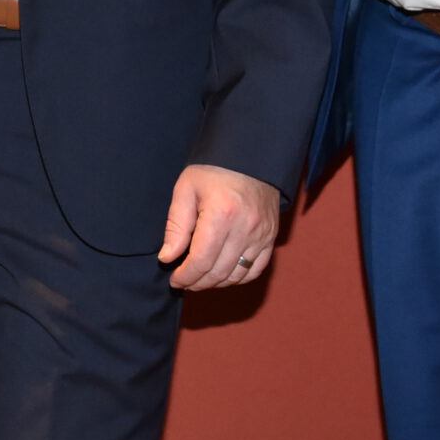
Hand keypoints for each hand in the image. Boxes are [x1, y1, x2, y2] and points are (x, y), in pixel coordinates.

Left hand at [157, 164, 281, 289]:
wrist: (250, 156)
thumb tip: (167, 258)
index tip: (175, 279)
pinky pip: (256, 269)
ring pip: (237, 275)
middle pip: (218, 271)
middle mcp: (245, 228)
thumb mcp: (186, 189)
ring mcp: (261, 234)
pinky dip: (238, 278)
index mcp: (221, 214)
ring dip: (216, 283)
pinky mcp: (271, 236)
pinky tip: (224, 275)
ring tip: (201, 279)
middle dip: (198, 282)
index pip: (201, 260)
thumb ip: (176, 226)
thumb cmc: (213, 170)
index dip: (185, 276)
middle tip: (185, 281)